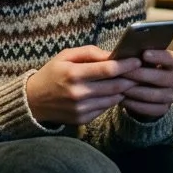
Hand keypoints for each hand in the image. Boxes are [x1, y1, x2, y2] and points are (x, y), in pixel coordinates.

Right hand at [26, 46, 140, 125]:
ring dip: (123, 90)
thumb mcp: (65, 56)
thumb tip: (112, 55)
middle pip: (115, 86)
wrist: (33, 100)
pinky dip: (111, 100)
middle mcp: (78, 93)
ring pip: (114, 99)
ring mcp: (81, 108)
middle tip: (138, 72)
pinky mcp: (83, 119)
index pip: (108, 70)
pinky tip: (111, 93)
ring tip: (127, 82)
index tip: (137, 61)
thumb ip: (89, 52)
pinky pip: (105, 108)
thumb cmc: (51, 74)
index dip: (126, 65)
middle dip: (130, 78)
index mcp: (73, 74)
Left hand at [119, 48, 172, 118]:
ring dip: (136, 91)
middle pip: (162, 77)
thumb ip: (135, 56)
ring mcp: (170, 95)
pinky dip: (135, 104)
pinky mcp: (163, 109)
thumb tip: (123, 53)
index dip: (159, 56)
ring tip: (120, 88)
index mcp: (171, 63)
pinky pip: (151, 109)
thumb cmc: (138, 69)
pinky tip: (123, 100)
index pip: (171, 58)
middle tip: (123, 72)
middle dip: (141, 75)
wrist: (141, 91)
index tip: (144, 54)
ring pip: (156, 95)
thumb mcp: (138, 61)